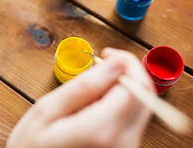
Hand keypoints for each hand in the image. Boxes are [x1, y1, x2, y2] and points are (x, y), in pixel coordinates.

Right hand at [7, 48, 155, 147]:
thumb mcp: (46, 112)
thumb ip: (82, 87)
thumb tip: (114, 65)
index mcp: (101, 131)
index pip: (135, 87)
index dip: (126, 63)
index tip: (107, 55)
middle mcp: (122, 144)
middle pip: (146, 97)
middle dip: (129, 72)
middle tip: (106, 63)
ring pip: (142, 107)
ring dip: (125, 87)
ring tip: (97, 85)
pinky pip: (133, 120)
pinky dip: (122, 103)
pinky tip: (100, 103)